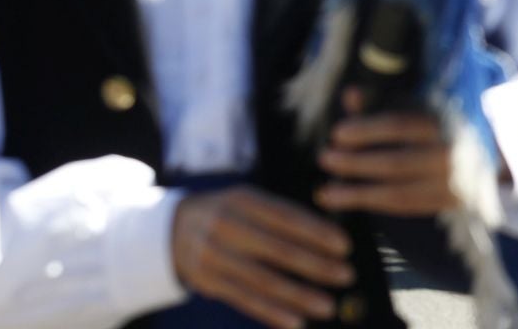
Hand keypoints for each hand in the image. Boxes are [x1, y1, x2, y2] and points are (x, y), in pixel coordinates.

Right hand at [170, 186, 351, 328]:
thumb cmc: (229, 214)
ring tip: (327, 306)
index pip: (285, 217)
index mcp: (243, 200)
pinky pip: (244, 300)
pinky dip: (271, 313)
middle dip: (315, 265)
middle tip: (346, 276)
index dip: (316, 232)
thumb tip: (329, 237)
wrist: (171, 229)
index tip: (345, 246)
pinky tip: (295, 322)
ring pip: (262, 280)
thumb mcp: (249, 202)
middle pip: (277, 250)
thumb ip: (281, 216)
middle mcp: (226, 226)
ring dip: (298, 295)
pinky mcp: (207, 282)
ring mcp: (213, 256)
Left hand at [316, 87, 457, 215]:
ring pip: (396, 191)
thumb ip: (381, 101)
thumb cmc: (439, 125)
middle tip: (324, 158)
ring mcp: (451, 183)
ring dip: (356, 192)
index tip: (337, 134)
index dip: (366, 129)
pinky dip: (372, 204)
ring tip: (325, 191)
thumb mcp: (416, 106)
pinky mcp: (447, 203)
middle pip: (395, 162)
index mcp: (442, 121)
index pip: (399, 125)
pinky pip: (403, 207)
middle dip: (355, 163)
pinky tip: (347, 200)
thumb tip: (349, 95)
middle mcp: (449, 153)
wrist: (488, 153)